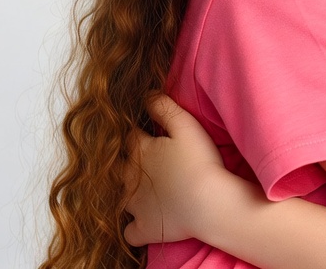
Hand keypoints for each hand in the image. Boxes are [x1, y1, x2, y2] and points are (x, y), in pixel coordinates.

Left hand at [123, 94, 245, 245]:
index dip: (136, 132)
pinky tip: (144, 221)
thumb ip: (164, 107)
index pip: (128, 136)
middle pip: (116, 167)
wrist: (209, 203)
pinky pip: (129, 232)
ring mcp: (134, 206)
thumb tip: (146, 94)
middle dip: (125, 163)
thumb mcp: (185, 125)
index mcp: (139, 151)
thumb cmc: (200, 162)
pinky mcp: (144, 228)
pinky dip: (134, 227)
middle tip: (147, 163)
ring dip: (127, 194)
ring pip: (119, 198)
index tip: (148, 132)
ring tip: (145, 192)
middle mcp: (129, 177)